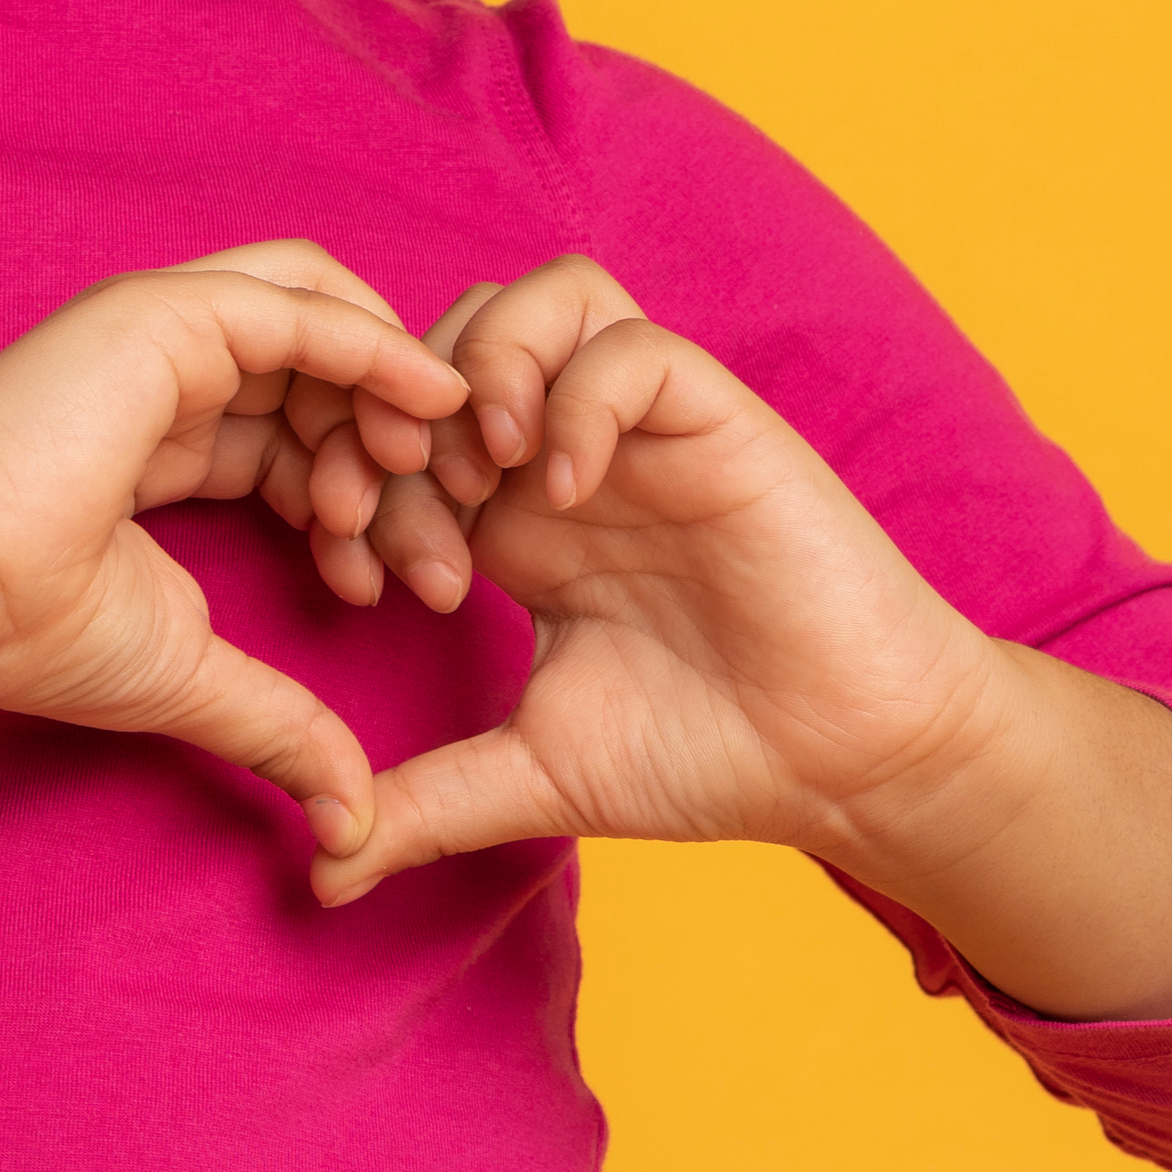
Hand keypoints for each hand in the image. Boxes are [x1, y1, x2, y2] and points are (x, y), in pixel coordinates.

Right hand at [0, 243, 468, 847]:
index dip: (371, 501)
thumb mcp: (190, 674)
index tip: (407, 589)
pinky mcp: (160, 314)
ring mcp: (164, 331)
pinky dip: (376, 344)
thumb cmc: (27, 629)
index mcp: (169, 434)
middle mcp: (171, 369)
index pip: (305, 434)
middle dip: (401, 462)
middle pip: (330, 377)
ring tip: (435, 485)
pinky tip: (429, 406)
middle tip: (439, 565)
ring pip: (326, 320)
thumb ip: (280, 723)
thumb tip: (353, 823)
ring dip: (396, 395)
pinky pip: (299, 304)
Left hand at [269, 259, 1171, 1018]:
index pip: (395, 432)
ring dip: (481, 370)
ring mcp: (644, 431)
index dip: (348, 484)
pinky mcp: (718, 422)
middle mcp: (572, 456)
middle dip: (390, 416)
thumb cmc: (705, 756)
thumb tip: (325, 872)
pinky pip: (631, 347)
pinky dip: (578, 396)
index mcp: (514, 520)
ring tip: (477, 479)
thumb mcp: (532, 774)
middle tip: (391, 520)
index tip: (354, 580)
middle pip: (448, 340)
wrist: (846, 764)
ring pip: (542, 299)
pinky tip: (563, 493)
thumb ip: (426, 804)